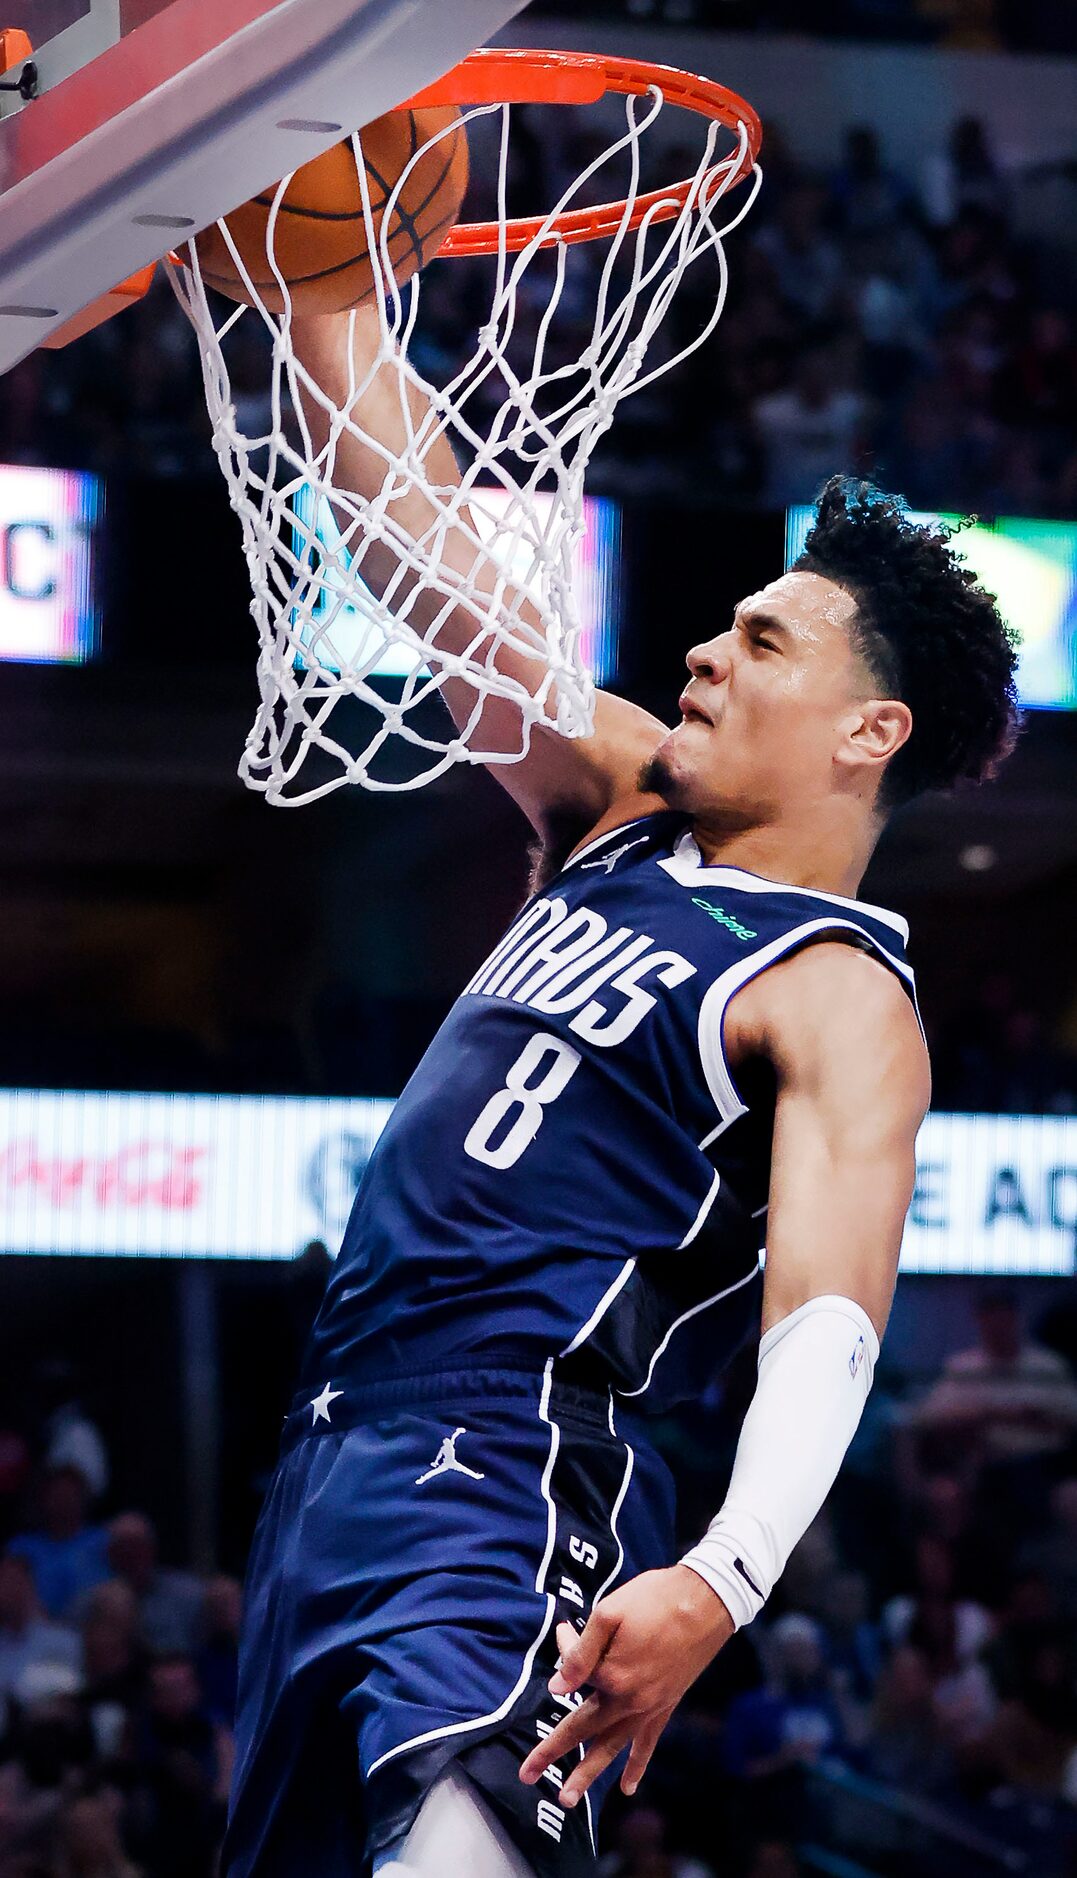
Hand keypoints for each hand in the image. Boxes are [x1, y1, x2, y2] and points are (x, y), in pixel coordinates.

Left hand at [519, 1564, 732, 1809]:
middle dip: (552, 1752)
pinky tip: (628, 1787)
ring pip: (612, 1747)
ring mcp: (649, 1707)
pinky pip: (647, 1743)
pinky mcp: (666, 1706)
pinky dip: (636, 1765)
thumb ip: (581, 1651)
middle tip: (526, 1774)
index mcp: (611, 1675)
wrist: (706, 1601)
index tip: (565, 1629)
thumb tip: (557, 1685)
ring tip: (567, 1797)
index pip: (573, 1674)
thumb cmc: (655, 1599)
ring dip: (588, 1773)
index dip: (564, 1648)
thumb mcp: (610, 1612)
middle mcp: (628, 1700)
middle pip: (583, 1730)